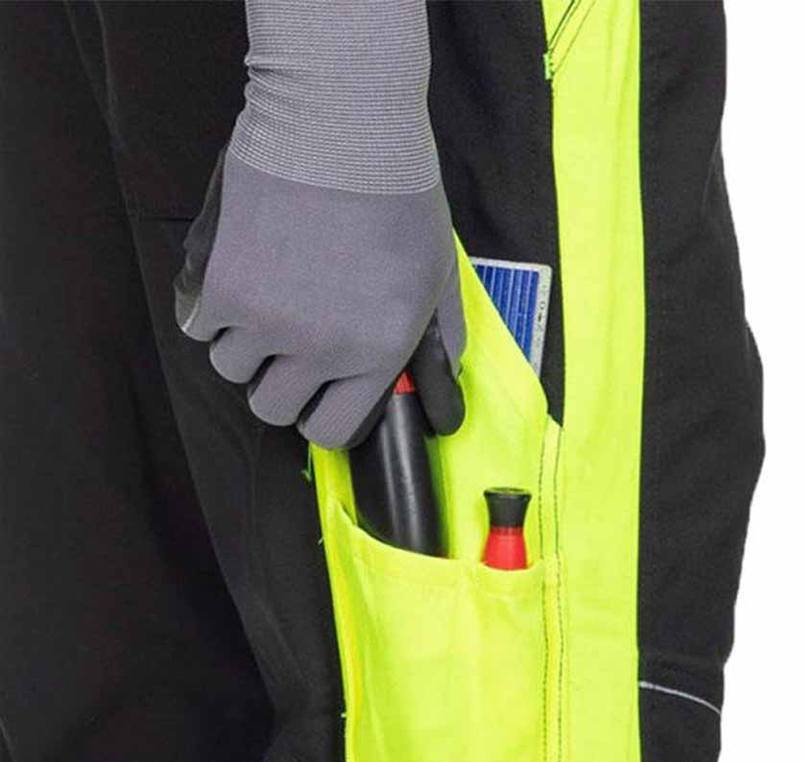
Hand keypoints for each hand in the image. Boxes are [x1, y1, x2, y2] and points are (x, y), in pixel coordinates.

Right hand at [174, 149, 465, 448]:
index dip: (322, 414)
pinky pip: (197, 327)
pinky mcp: (221, 285)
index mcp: (377, 352)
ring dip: (244, 343)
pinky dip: (210, 309)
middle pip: (272, 409)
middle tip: (288, 346)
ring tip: (265, 299)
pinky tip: (236, 277)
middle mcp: (320, 350)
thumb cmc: (399, 191)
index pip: (331, 431)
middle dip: (278, 383)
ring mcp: (266, 321)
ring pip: (230, 369)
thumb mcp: (438, 272)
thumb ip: (439, 337)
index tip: (318, 393)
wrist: (343, 121)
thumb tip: (439, 386)